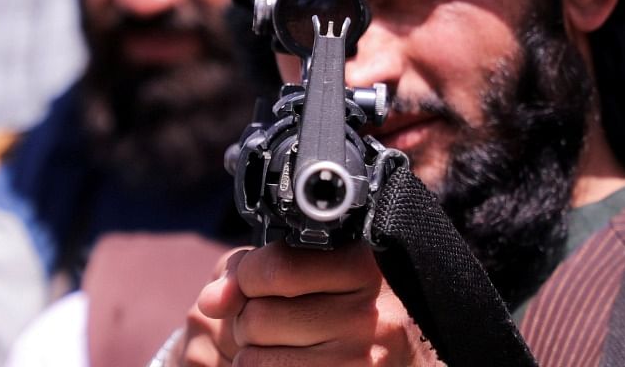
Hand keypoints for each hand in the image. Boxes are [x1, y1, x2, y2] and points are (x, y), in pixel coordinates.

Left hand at [176, 241, 441, 366]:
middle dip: (249, 320)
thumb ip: (265, 270)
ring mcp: (358, 361)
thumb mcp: (326, 271)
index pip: (276, 268)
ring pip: (254, 359)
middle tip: (273, 321)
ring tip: (284, 346)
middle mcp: (367, 316)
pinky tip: (289, 364)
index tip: (256, 282)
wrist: (413, 358)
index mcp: (364, 268)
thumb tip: (212, 301)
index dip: (249, 276)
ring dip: (253, 354)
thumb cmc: (358, 308)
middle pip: (258, 318)